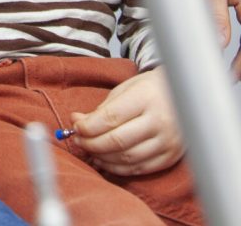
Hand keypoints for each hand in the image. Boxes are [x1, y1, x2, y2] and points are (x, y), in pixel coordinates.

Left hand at [69, 67, 183, 176]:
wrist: (184, 95)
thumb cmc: (148, 90)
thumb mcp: (124, 90)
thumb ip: (102, 108)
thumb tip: (77, 122)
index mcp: (145, 99)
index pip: (111, 117)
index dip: (89, 126)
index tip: (75, 126)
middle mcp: (159, 122)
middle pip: (118, 140)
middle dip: (92, 143)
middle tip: (78, 141)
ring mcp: (167, 142)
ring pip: (129, 158)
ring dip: (103, 158)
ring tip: (89, 151)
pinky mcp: (171, 157)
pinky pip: (141, 168)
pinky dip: (119, 168)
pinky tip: (105, 161)